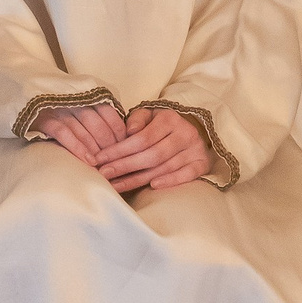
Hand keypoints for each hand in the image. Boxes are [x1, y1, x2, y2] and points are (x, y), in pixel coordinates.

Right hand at [34, 100, 128, 167]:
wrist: (24, 94)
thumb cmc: (58, 105)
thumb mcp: (79, 104)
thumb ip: (97, 113)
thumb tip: (122, 132)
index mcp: (85, 95)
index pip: (109, 112)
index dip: (118, 130)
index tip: (126, 145)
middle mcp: (74, 100)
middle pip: (98, 123)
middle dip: (109, 143)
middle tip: (116, 160)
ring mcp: (59, 109)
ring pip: (83, 129)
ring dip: (96, 148)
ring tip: (104, 164)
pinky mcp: (44, 119)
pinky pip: (64, 133)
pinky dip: (78, 147)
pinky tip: (88, 160)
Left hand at [92, 103, 212, 194]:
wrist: (191, 130)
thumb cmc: (161, 125)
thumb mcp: (148, 116)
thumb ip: (137, 120)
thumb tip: (128, 132)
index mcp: (169, 118)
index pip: (141, 139)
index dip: (119, 150)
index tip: (99, 159)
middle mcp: (185, 133)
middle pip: (151, 155)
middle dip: (124, 166)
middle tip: (104, 175)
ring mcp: (195, 149)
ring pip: (164, 167)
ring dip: (138, 179)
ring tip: (116, 185)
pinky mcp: (202, 163)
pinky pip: (187, 175)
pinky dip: (170, 181)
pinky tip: (152, 186)